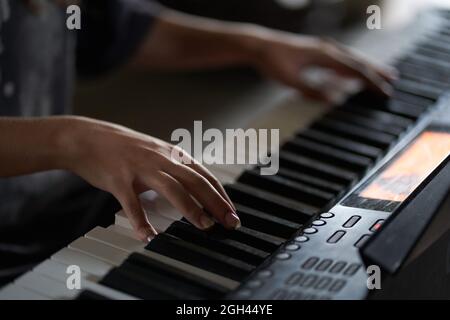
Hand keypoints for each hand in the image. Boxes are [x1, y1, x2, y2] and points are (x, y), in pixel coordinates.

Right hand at [60, 117, 238, 240]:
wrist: (86, 138)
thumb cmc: (122, 148)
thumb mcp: (154, 153)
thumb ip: (173, 168)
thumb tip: (192, 187)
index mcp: (171, 154)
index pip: (204, 175)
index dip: (221, 195)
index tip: (232, 212)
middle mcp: (160, 159)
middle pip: (196, 182)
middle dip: (216, 203)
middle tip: (230, 222)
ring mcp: (140, 168)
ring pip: (172, 189)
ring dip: (191, 209)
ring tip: (204, 226)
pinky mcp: (119, 179)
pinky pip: (132, 203)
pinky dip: (141, 222)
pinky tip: (148, 236)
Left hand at [243, 30, 396, 101]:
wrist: (260, 46)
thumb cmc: (273, 61)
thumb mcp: (290, 80)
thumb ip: (311, 90)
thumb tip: (334, 101)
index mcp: (324, 55)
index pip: (354, 70)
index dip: (370, 81)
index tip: (383, 91)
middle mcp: (327, 49)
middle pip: (357, 61)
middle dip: (376, 72)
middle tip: (392, 80)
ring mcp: (323, 48)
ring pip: (351, 58)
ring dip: (366, 67)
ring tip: (381, 74)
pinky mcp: (317, 51)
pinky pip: (340, 59)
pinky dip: (351, 66)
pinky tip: (352, 74)